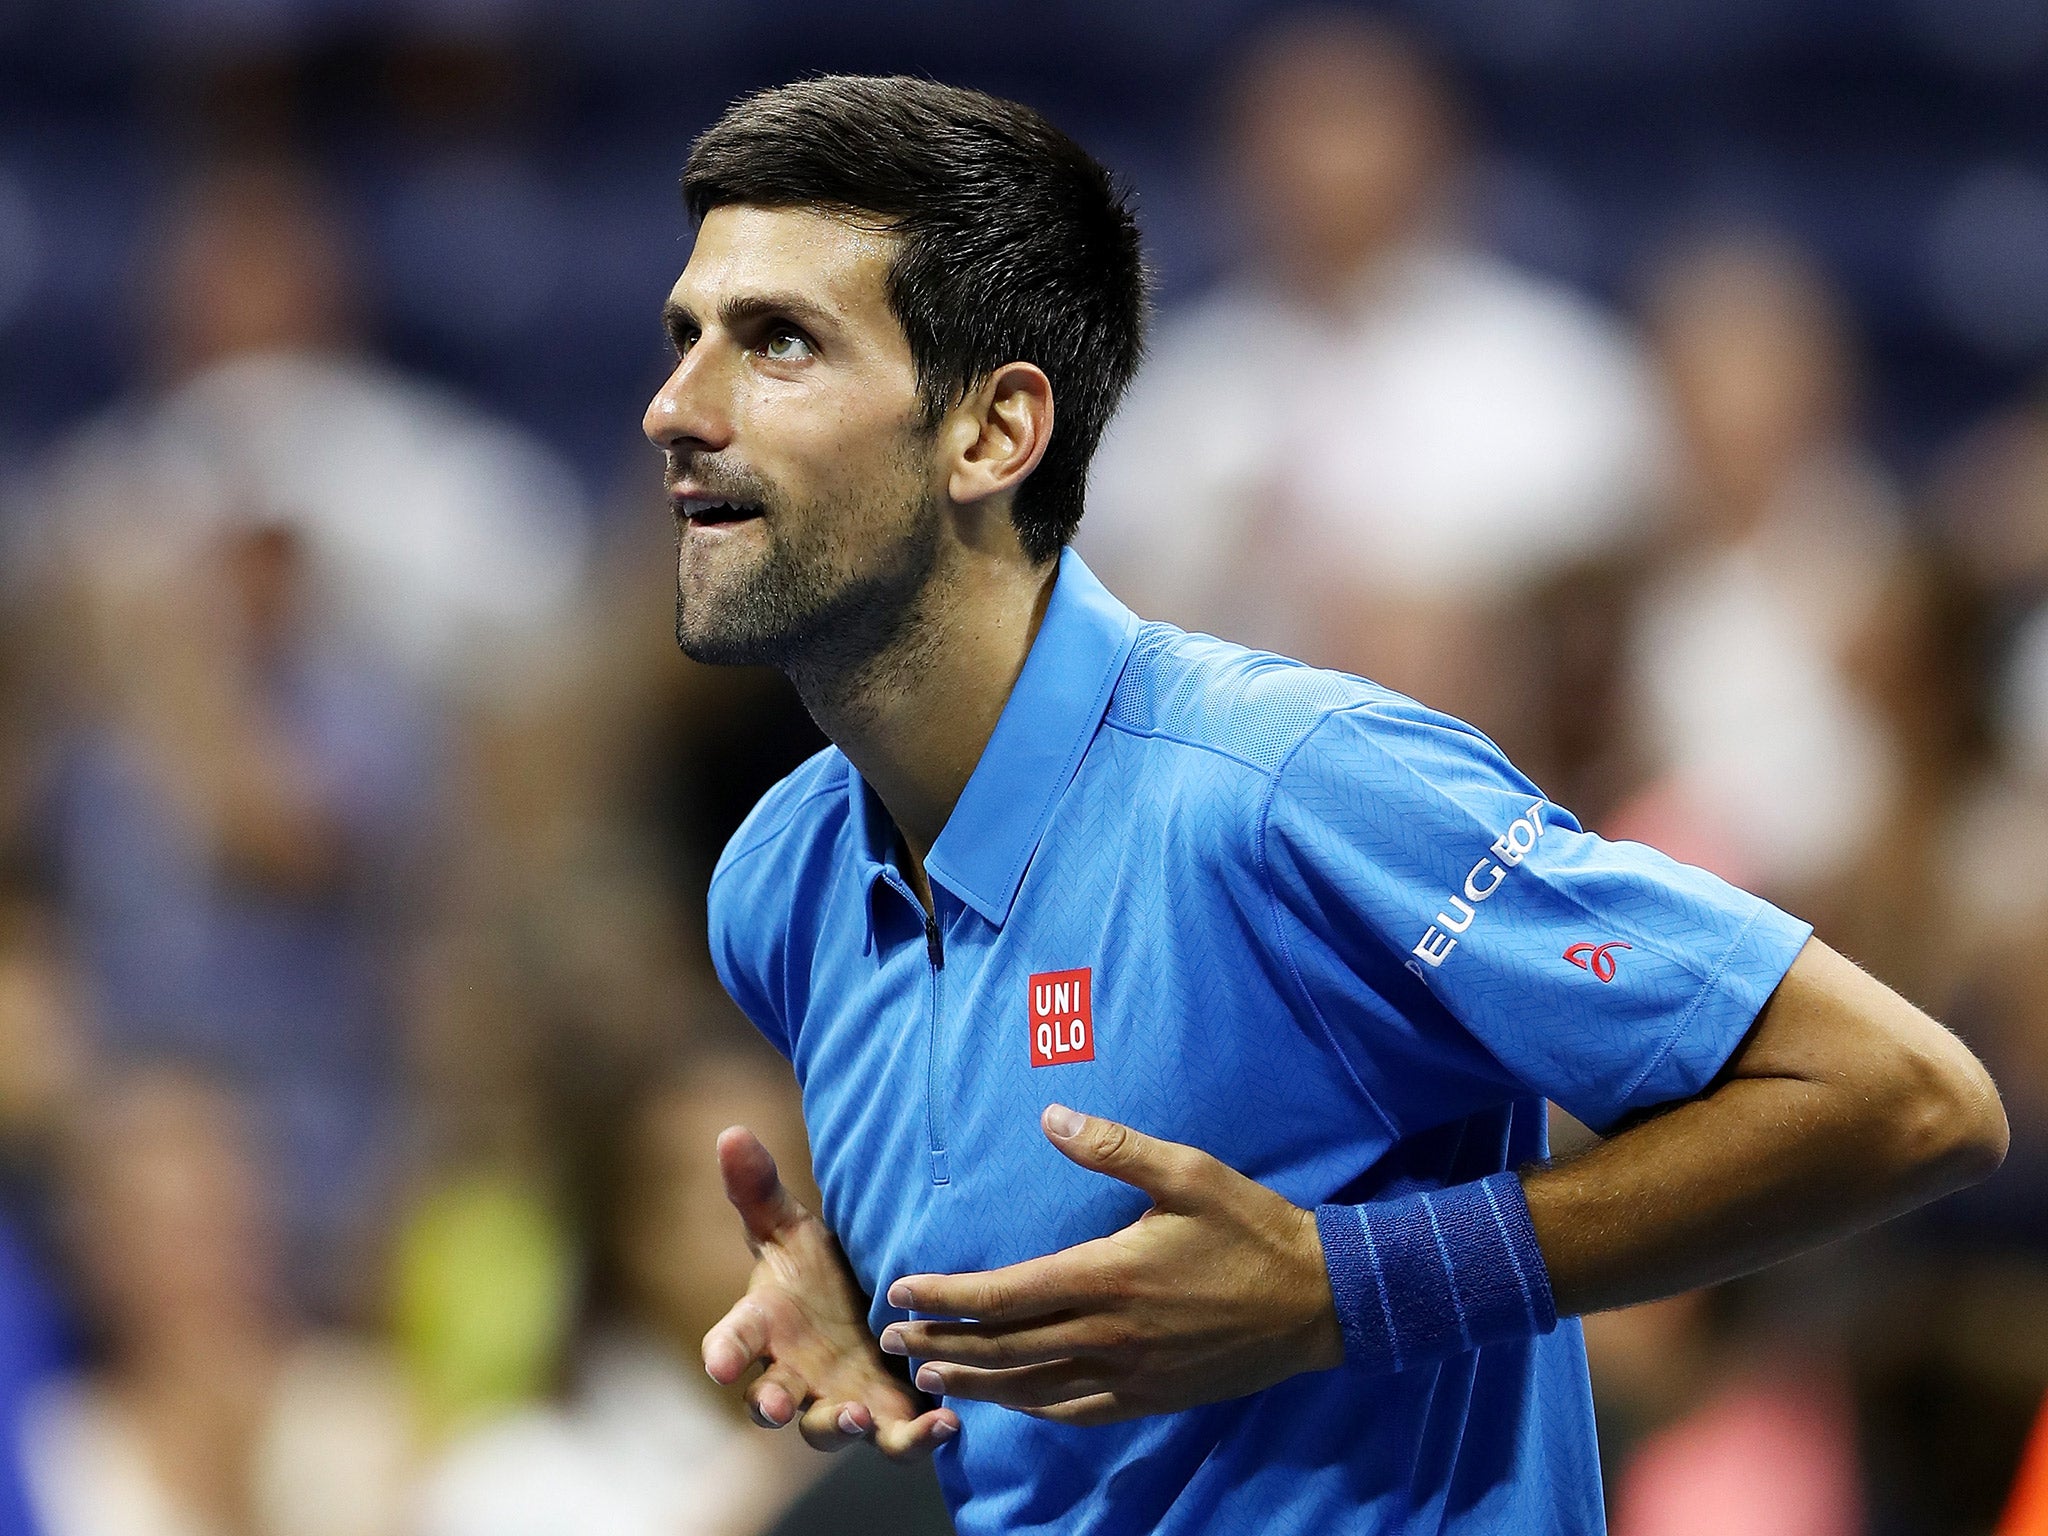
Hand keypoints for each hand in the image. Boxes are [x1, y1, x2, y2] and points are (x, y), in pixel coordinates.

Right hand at [703, 1126, 959, 1457]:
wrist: (872, 1299)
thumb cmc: (816, 1268)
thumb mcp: (790, 1226)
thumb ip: (759, 1188)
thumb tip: (731, 1133)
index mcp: (765, 1327)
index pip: (732, 1340)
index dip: (723, 1352)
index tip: (717, 1364)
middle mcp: (794, 1374)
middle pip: (771, 1400)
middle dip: (772, 1405)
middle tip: (778, 1406)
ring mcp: (838, 1401)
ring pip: (830, 1430)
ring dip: (840, 1427)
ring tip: (857, 1417)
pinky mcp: (887, 1416)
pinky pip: (898, 1439)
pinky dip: (919, 1437)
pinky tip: (947, 1420)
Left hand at [879, 1105, 1342, 1425]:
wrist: (1319, 1301)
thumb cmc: (1251, 1228)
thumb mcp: (1188, 1172)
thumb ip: (1115, 1147)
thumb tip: (1051, 1117)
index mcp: (1109, 1276)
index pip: (1006, 1295)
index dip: (948, 1296)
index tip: (902, 1289)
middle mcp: (1111, 1334)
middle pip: (1006, 1348)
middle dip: (943, 1343)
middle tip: (893, 1340)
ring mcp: (1132, 1374)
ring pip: (1034, 1388)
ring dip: (977, 1382)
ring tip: (931, 1376)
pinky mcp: (1153, 1398)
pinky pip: (1078, 1411)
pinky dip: (1034, 1407)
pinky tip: (1013, 1403)